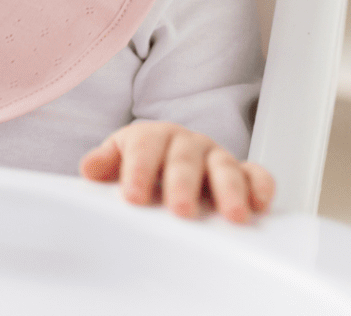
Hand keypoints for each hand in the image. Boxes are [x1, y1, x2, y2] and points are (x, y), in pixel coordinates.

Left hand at [79, 121, 274, 222]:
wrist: (170, 154)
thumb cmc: (143, 161)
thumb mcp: (120, 158)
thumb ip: (105, 162)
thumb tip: (89, 169)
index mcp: (153, 136)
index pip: (144, 148)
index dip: (138, 170)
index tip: (132, 196)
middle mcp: (186, 143)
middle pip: (185, 159)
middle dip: (182, 183)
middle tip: (180, 210)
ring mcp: (216, 156)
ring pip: (225, 167)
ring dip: (229, 190)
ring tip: (233, 215)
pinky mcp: (242, 173)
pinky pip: (257, 175)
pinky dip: (261, 186)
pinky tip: (260, 205)